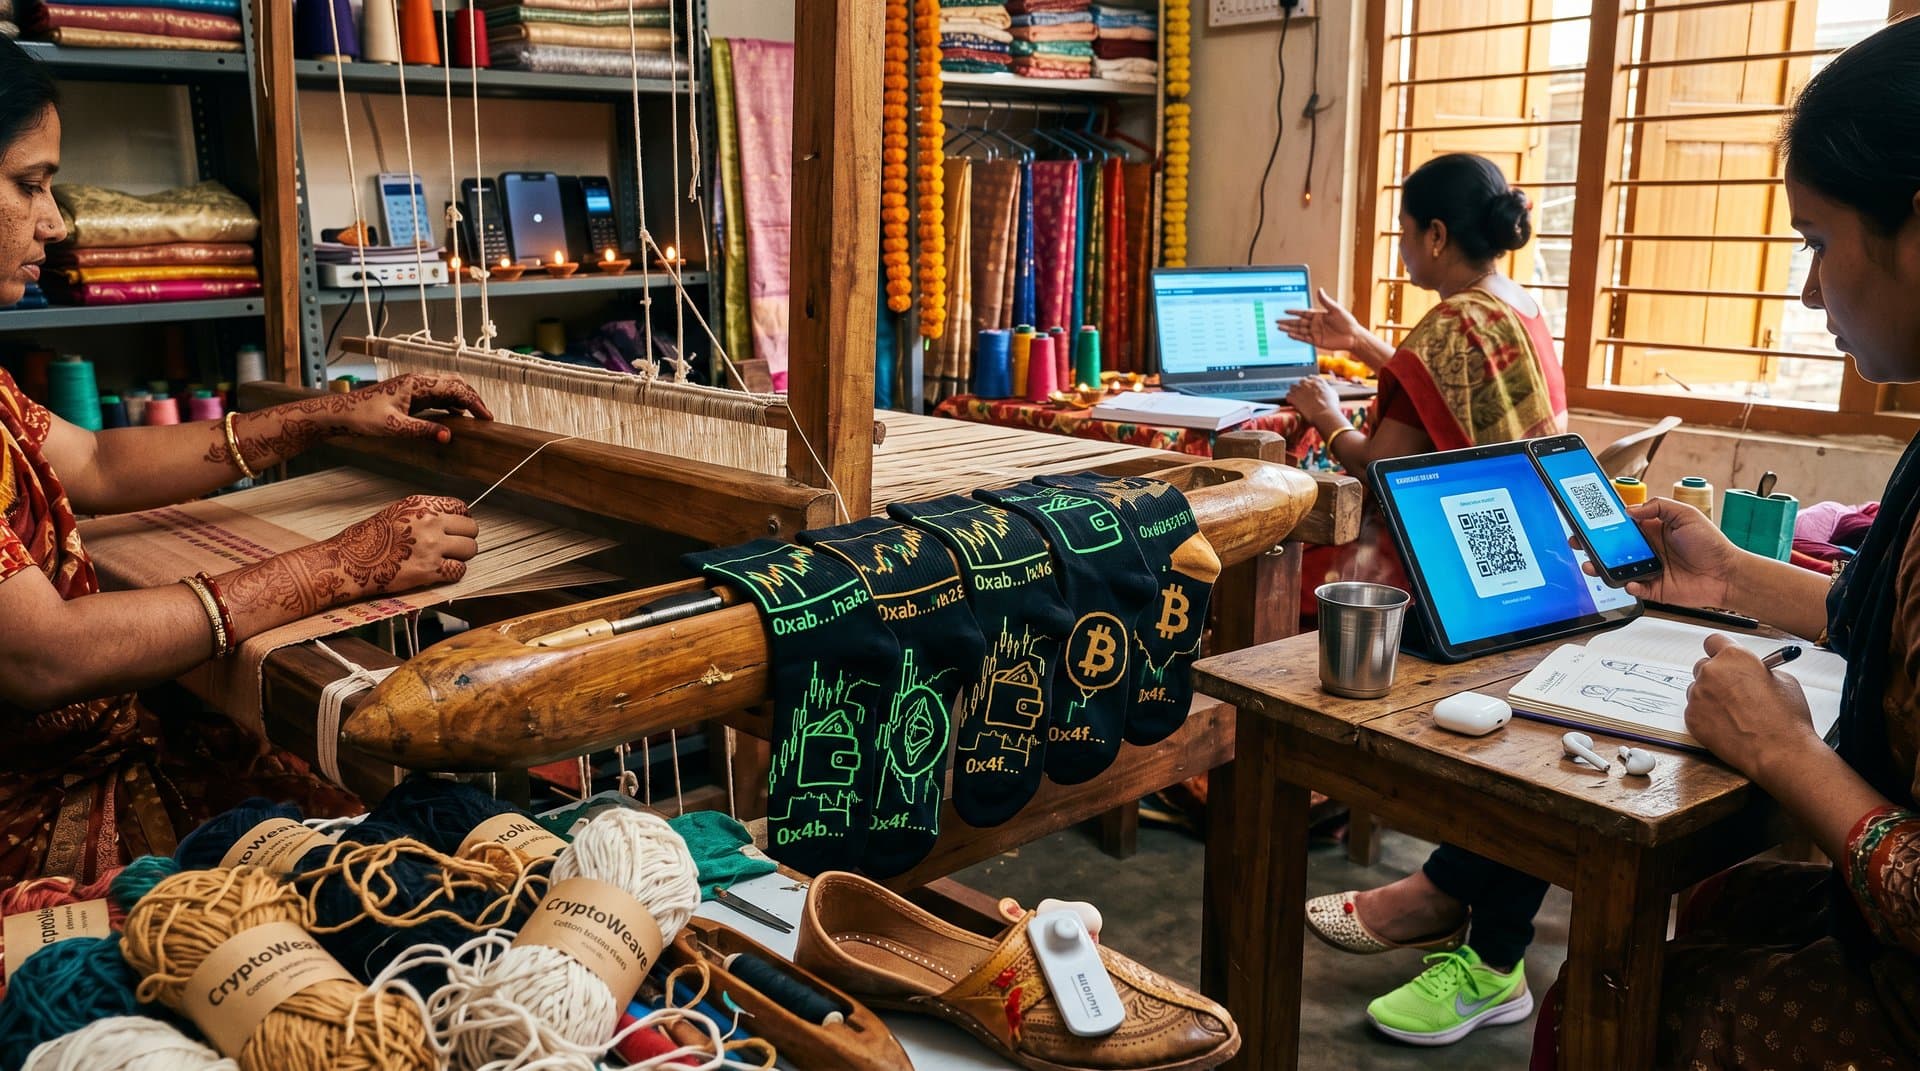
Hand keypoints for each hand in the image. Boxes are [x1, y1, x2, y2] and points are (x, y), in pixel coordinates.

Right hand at [322, 495, 478, 598]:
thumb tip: (448, 521)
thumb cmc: (367, 538)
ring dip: (462, 556)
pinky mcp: (429, 570)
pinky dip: (454, 573)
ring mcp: (432, 547)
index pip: (460, 507)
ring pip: (469, 550)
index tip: (459, 528)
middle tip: (455, 547)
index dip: (462, 520)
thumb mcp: (397, 512)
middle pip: (471, 529)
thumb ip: (424, 514)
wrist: (349, 561)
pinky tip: (442, 572)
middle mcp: (430, 523)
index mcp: (422, 505)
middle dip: (466, 538)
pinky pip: (459, 571)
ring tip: (448, 560)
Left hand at [333, 373, 493, 442]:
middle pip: (454, 384)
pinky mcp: (409, 397)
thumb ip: (423, 430)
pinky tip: (455, 416)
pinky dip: (450, 404)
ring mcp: (413, 388)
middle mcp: (417, 382)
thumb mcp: (394, 427)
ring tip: (475, 417)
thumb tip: (449, 436)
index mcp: (416, 383)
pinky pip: (436, 397)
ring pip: (446, 389)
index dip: (473, 402)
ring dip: (462, 400)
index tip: (487, 417)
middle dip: (472, 398)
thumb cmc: (362, 417)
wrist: (340, 413)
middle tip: (486, 417)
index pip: (454, 388)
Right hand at [1278, 288, 1369, 354]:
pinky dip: (1297, 337)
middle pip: (1298, 322)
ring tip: (1279, 328)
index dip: (1295, 312)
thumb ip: (1326, 301)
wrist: (1353, 336)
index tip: (1286, 310)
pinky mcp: (1317, 341)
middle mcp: (1315, 324)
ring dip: (1289, 329)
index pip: (1304, 313)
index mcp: (1319, 315)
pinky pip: (1304, 339)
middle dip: (1288, 321)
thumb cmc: (1347, 322)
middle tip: (1277, 320)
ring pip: (1299, 330)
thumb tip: (1320, 289)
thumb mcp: (1336, 309)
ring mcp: (1315, 333)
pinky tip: (1290, 334)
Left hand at [1285, 376, 1339, 423]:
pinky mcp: (1294, 397)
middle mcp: (1308, 383)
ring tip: (1296, 397)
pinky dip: (1289, 399)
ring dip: (1294, 391)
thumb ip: (1328, 389)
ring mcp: (1300, 390)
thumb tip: (1327, 390)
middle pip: (1301, 381)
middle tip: (1303, 393)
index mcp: (1317, 381)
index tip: (1310, 386)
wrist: (1324, 413)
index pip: (1311, 377)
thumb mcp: (1333, 394)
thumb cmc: (1331, 405)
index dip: (1310, 382)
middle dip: (1302, 386)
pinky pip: (1288, 395)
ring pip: (1293, 387)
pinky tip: (1291, 402)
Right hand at [1583, 498, 1740, 607]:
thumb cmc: (1712, 544)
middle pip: (1612, 546)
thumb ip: (1658, 507)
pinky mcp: (1654, 588)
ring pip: (1617, 568)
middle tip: (1577, 541)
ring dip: (1601, 567)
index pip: (1622, 523)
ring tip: (1591, 565)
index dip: (1604, 521)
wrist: (1727, 574)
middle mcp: (1648, 548)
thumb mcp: (1686, 514)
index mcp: (1652, 529)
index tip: (1587, 518)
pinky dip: (1628, 586)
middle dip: (1592, 544)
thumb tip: (1629, 510)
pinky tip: (1629, 582)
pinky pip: (1634, 588)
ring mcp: (1649, 569)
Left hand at [1686, 633, 1821, 778]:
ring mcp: (1698, 695)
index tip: (1723, 657)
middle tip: (1731, 690)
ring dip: (1710, 697)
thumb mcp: (1784, 681)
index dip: (1720, 651)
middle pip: (1703, 666)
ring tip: (1734, 713)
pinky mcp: (1691, 717)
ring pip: (1698, 690)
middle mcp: (1711, 672)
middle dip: (1716, 676)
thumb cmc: (1785, 719)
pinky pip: (1695, 711)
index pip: (1714, 641)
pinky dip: (1706, 716)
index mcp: (1734, 657)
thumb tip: (1752, 670)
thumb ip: (1760, 670)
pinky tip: (1727, 726)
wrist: (1779, 751)